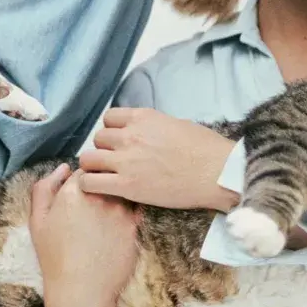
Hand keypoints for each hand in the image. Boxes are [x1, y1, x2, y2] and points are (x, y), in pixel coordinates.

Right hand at [29, 164, 138, 306]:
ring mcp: (121, 211)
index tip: (81, 193)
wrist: (81, 292)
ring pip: (122, 191)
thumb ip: (45, 187)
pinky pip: (134, 210)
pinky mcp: (135, 227)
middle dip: (102, 185)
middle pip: (107, 177)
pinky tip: (114, 231)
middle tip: (93, 207)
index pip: (86, 168)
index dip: (84, 179)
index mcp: (75, 191)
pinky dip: (127, 215)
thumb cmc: (55, 257)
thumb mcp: (37, 221)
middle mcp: (101, 196)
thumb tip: (63, 168)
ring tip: (104, 219)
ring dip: (116, 197)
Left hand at [78, 107, 239, 211]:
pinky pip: (90, 182)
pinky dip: (88, 184)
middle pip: (98, 138)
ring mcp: (125, 160)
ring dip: (93, 166)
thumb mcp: (176, 124)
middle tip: (113, 162)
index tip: (117, 141)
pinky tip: (97, 188)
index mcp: (143, 118)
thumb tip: (147, 133)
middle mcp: (130, 135)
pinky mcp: (126, 185)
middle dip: (103, 149)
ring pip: (88, 159)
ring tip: (103, 176)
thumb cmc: (206, 149)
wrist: (218, 173)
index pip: (109, 118)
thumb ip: (154, 127)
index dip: (111, 131)